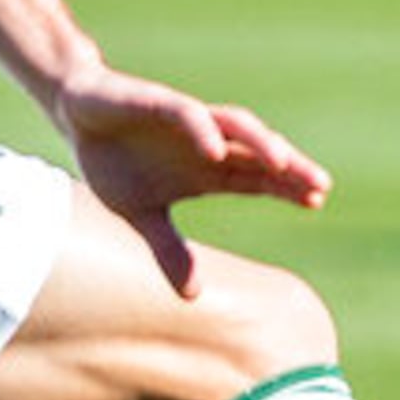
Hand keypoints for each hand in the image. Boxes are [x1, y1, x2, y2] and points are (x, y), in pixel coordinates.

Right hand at [51, 62, 330, 296]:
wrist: (78, 114)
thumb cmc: (116, 160)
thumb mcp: (142, 215)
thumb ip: (168, 250)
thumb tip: (193, 296)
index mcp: (209, 169)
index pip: (259, 179)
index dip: (287, 188)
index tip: (316, 201)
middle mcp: (208, 143)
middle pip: (258, 154)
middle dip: (289, 169)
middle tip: (321, 186)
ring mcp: (188, 121)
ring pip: (235, 127)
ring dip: (259, 143)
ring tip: (282, 163)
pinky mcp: (159, 103)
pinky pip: (188, 115)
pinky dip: (203, 131)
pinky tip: (217, 151)